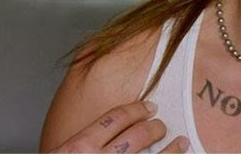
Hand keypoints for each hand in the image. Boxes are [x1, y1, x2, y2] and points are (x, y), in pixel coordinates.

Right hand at [49, 101, 188, 152]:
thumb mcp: (60, 152)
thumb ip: (79, 134)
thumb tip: (87, 93)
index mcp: (78, 147)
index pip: (116, 118)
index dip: (137, 109)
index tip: (149, 106)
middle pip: (137, 135)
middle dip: (154, 127)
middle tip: (161, 125)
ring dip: (171, 149)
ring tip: (181, 142)